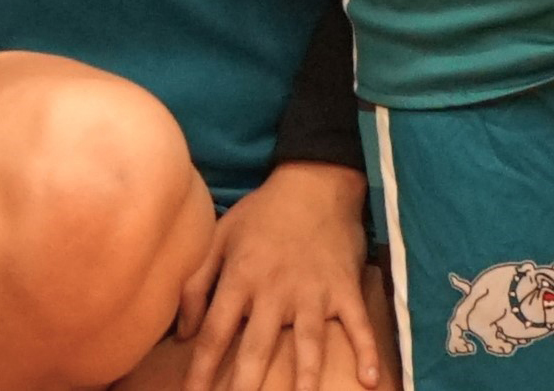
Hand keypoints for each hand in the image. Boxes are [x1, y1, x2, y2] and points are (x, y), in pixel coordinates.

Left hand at [183, 161, 386, 390]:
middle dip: (246, 383)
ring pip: (309, 342)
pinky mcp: (344, 289)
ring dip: (305, 375)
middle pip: (258, 346)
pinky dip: (367, 352)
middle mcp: (276, 290)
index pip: (216, 332)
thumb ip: (196, 283)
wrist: (314, 183)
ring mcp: (314, 291)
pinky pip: (358, 325)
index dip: (202, 368)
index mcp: (241, 277)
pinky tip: (370, 381)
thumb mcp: (220, 237)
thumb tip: (183, 332)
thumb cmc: (262, 213)